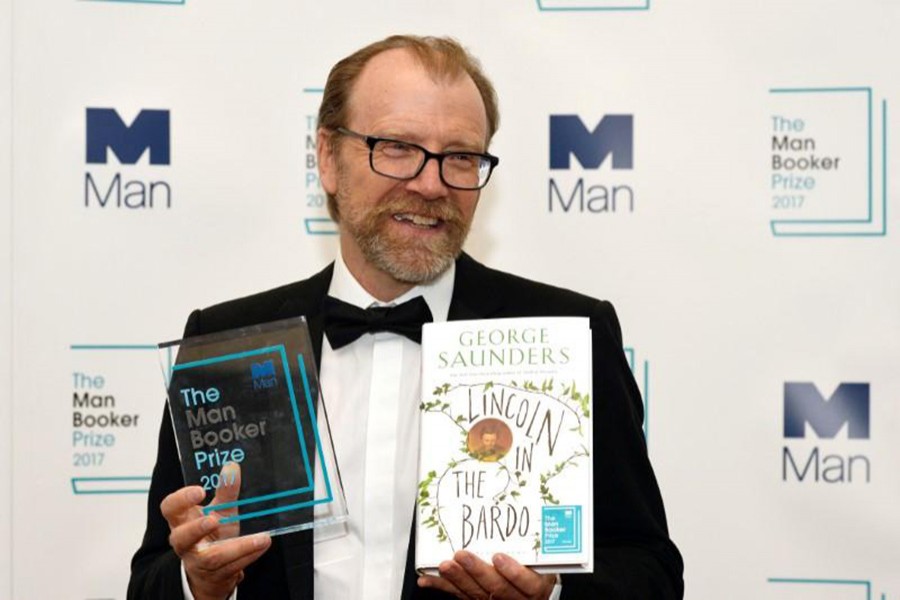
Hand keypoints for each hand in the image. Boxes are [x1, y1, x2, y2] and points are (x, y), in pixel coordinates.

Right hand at [161, 462, 270, 599]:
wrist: (214, 570)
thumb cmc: (213, 534)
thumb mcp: (221, 511)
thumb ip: (226, 491)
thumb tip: (232, 466)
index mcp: (182, 521)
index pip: (170, 509)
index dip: (180, 500)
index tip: (199, 491)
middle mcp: (186, 542)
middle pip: (181, 538)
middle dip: (195, 530)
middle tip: (213, 520)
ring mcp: (198, 561)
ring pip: (212, 558)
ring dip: (237, 548)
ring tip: (259, 538)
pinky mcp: (215, 575)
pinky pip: (232, 567)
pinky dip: (249, 555)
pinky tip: (262, 544)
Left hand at [418, 550, 556, 599]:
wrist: (533, 590)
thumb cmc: (537, 569)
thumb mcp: (544, 559)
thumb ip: (533, 545)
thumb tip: (525, 509)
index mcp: (534, 586)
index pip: (527, 583)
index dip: (513, 572)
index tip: (499, 557)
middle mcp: (515, 598)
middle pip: (497, 589)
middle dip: (477, 572)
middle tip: (462, 555)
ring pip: (476, 594)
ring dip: (457, 579)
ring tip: (445, 565)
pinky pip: (459, 595)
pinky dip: (442, 586)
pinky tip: (427, 579)